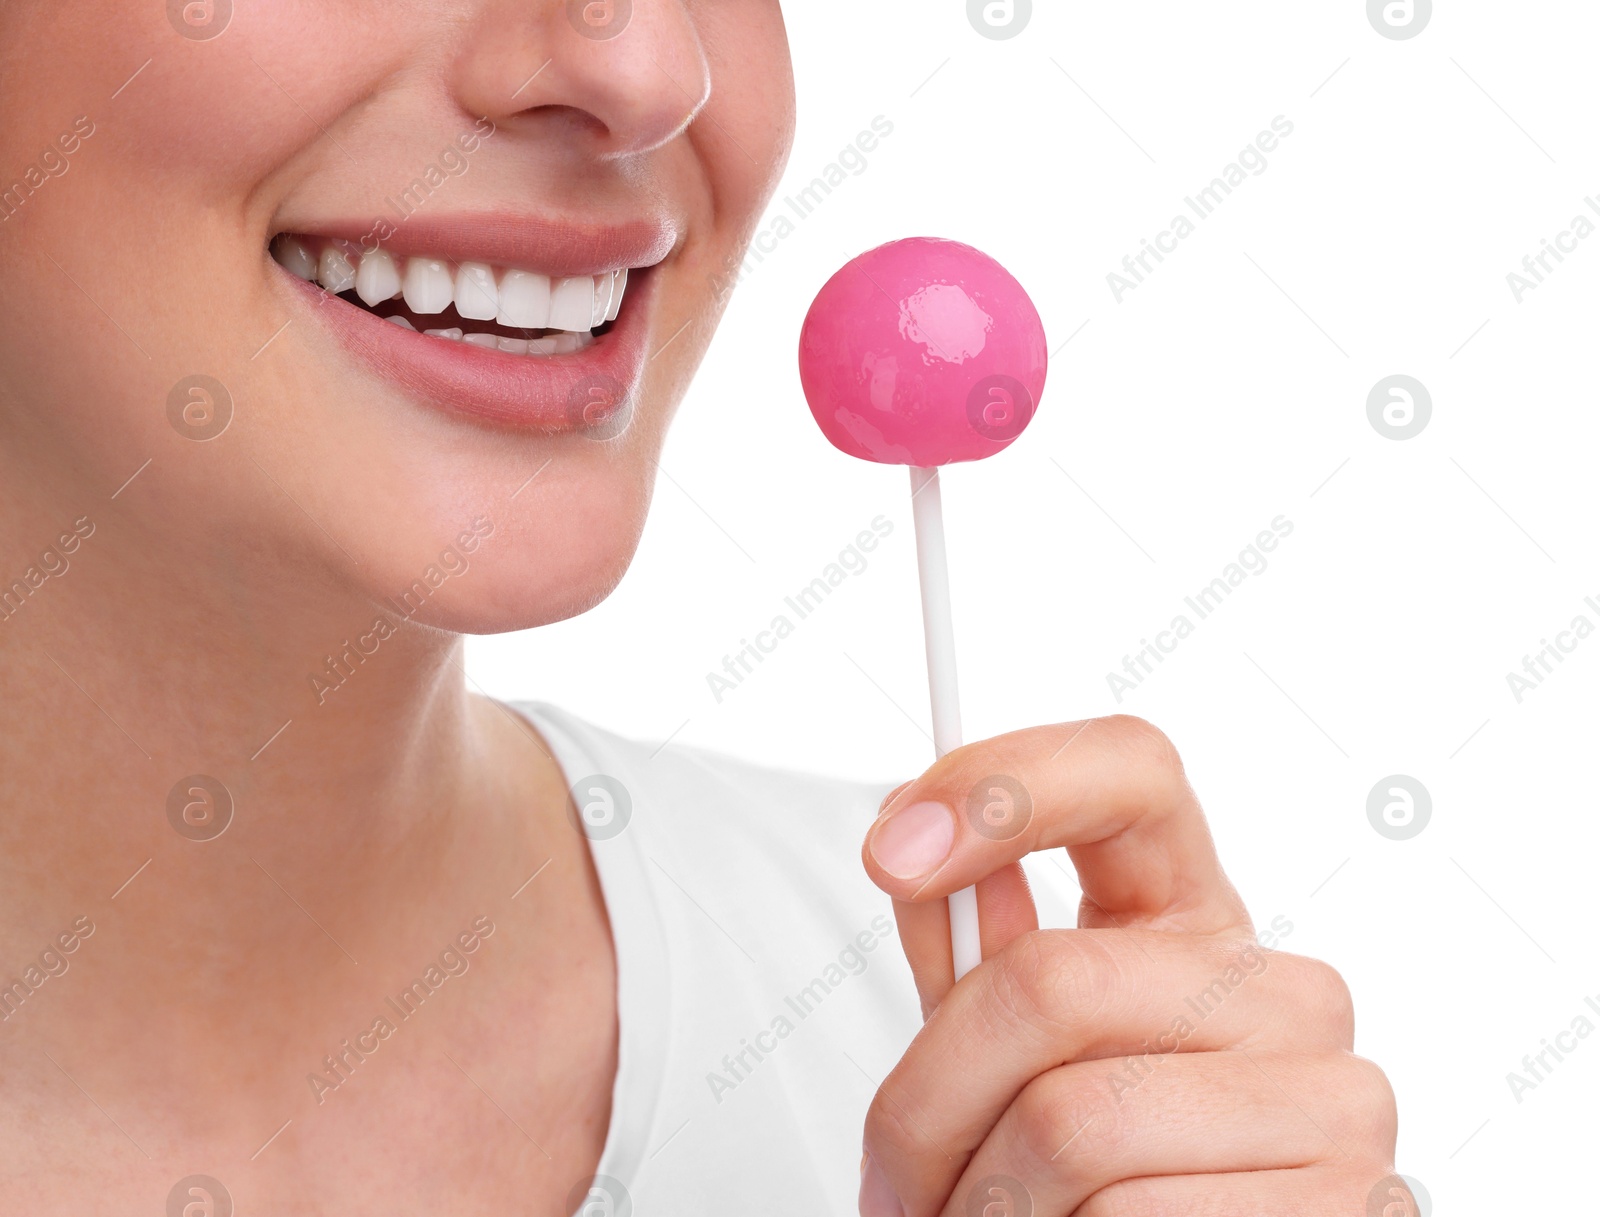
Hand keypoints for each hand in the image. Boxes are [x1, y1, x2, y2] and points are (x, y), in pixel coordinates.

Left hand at [857, 715, 1404, 1215]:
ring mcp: (1334, 1096)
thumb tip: (914, 848)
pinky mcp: (1357, 1203)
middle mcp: (1284, 989)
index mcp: (1195, 924)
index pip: (1130, 771)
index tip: (891, 852)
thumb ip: (975, 961)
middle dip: (925, 1103)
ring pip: (1067, 1125)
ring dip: (979, 1202)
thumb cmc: (1094, 1182)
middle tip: (892, 1180)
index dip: (1004, 786)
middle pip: (1047, 981)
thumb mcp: (1026, 1058)